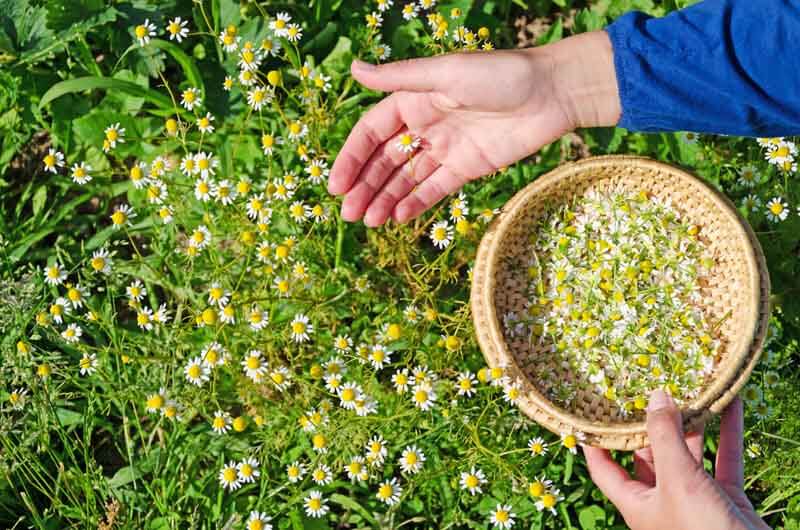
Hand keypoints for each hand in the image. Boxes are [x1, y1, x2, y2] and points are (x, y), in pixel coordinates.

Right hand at [328, 31, 620, 225]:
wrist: (552, 93)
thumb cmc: (499, 74)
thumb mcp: (445, 72)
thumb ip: (399, 79)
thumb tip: (354, 71)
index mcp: (413, 100)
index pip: (371, 133)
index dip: (351, 159)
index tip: (336, 186)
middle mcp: (425, 125)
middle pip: (386, 161)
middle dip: (365, 187)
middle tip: (348, 214)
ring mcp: (446, 148)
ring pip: (407, 179)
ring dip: (386, 200)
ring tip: (369, 222)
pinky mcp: (467, 168)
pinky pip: (436, 189)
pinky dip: (417, 204)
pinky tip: (399, 219)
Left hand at [583, 391, 769, 529]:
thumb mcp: (677, 480)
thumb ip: (665, 437)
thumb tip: (656, 397)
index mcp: (636, 503)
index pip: (604, 468)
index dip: (596, 442)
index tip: (591, 411)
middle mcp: (661, 500)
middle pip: (650, 454)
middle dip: (653, 423)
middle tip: (650, 386)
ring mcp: (693, 499)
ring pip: (688, 454)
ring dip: (693, 424)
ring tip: (692, 389)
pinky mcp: (724, 499)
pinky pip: (723, 460)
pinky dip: (727, 434)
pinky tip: (732, 405)